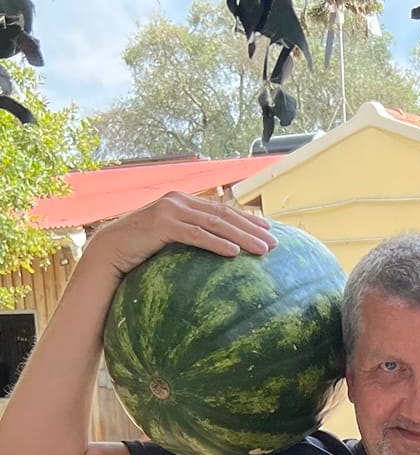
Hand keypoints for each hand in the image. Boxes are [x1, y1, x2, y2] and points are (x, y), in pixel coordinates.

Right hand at [85, 193, 275, 280]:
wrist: (109, 250)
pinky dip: (217, 243)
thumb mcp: (169, 241)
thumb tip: (214, 252)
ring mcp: (170, 210)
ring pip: (215, 223)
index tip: (269, 231)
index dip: (247, 220)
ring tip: (262, 250)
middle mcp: (179, 201)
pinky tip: (234, 253)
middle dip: (252, 229)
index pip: (222, 210)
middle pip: (224, 215)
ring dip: (242, 237)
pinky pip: (196, 235)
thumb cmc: (140, 251)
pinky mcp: (162, 225)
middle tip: (275, 243)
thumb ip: (189, 238)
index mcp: (184, 203)